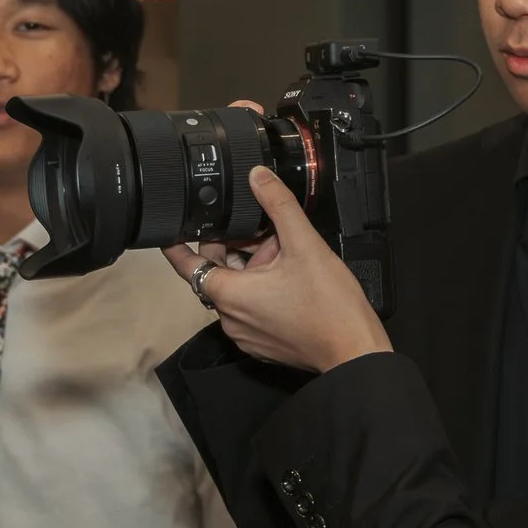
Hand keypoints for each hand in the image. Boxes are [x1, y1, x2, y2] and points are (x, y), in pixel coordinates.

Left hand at [161, 168, 391, 374]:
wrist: (354, 350)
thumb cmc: (330, 306)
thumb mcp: (304, 244)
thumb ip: (278, 205)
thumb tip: (259, 177)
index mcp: (230, 294)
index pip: (186, 265)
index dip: (177, 244)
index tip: (172, 231)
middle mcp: (230, 318)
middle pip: (216, 272)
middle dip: (233, 248)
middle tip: (259, 231)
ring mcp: (246, 334)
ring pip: (237, 290)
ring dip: (252, 268)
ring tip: (284, 253)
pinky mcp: (263, 343)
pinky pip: (251, 309)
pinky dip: (262, 290)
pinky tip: (290, 278)